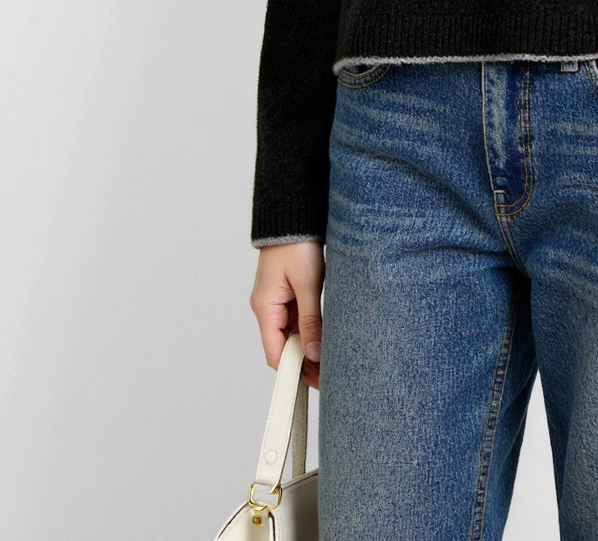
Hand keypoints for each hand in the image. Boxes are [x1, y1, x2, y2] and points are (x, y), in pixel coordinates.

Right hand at [250, 240, 324, 389]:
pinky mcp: (287, 291)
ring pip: (291, 333)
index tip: (315, 383)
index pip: (275, 353)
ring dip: (309, 345)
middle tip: (330, 373)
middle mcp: (267, 306)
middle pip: (283, 346)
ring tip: (331, 358)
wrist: (294, 214)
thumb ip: (311, 320)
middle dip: (304, 361)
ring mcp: (276, 299)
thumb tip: (314, 353)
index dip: (293, 371)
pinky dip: (309, 329)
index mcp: (265, 307)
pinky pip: (296, 318)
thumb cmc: (296, 243)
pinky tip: (325, 336)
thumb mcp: (307, 283)